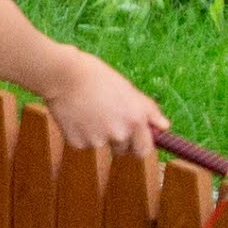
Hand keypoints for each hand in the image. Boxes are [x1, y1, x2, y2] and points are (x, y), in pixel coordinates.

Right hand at [34, 44, 165, 154]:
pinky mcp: (78, 143)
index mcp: (135, 120)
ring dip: (97, 135)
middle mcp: (119, 134)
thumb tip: (164, 126)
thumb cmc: (97, 77)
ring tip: (89, 111)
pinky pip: (83, 143)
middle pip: (124, 151)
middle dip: (119, 142)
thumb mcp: (127, 89)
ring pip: (102, 145)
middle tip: (107, 121)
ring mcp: (98, 140)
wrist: (63, 75)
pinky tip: (76, 115)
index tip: (134, 139)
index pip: (145, 149)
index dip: (139, 145)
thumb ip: (148, 111)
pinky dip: (80, 133)